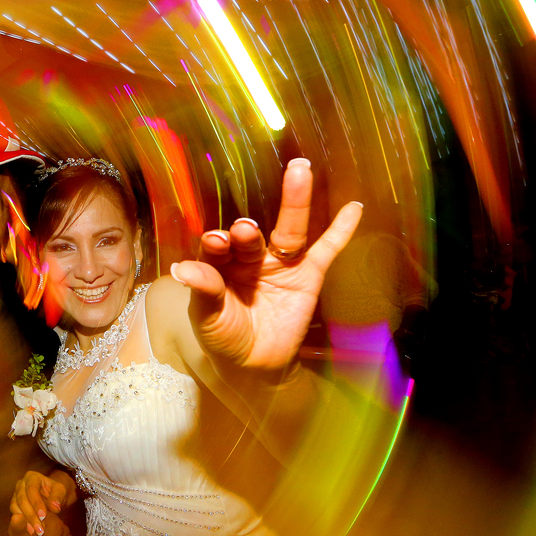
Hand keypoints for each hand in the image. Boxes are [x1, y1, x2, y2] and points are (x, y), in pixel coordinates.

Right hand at [10, 470, 77, 535]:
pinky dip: (22, 523)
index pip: (32, 490)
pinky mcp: (13, 504)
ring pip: (16, 507)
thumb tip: (54, 507)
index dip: (36, 503)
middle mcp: (20, 484)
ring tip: (36, 532)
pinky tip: (31, 531)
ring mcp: (15, 494)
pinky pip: (15, 514)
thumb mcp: (61, 492)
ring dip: (26, 521)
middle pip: (22, 499)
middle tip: (40, 529)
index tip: (43, 516)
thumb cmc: (56, 493)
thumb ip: (58, 497)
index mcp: (32, 477)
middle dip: (31, 515)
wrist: (50, 498)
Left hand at [170, 159, 361, 386]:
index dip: (215, 244)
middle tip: (245, 229)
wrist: (253, 365)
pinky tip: (354, 207)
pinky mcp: (308, 276)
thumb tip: (181, 270)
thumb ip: (203, 291)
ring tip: (299, 171)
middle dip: (246, 230)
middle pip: (249, 235)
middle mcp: (249, 257)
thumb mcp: (208, 317)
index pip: (216, 248)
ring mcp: (279, 263)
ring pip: (288, 230)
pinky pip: (327, 249)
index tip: (216, 241)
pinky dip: (341, 229)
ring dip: (295, 201)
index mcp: (219, 264)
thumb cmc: (223, 336)